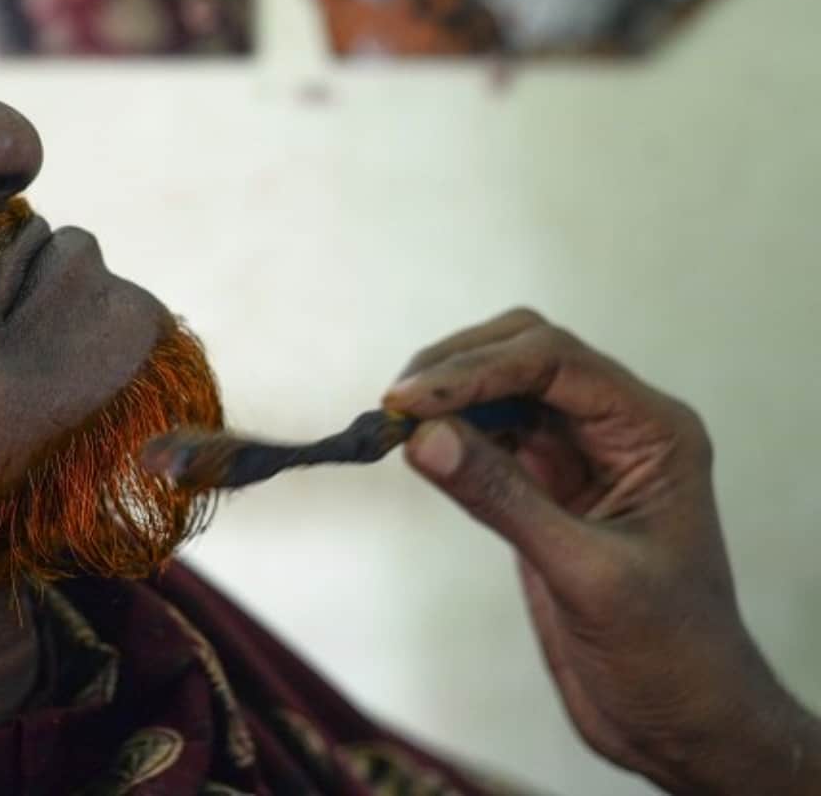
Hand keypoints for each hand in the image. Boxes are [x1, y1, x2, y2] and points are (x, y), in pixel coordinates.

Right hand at [384, 308, 820, 794]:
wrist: (679, 718)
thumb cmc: (666, 651)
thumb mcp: (585, 574)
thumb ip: (503, 498)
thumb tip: (423, 437)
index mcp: (652, 431)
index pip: (556, 361)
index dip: (477, 369)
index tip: (410, 399)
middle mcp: (618, 428)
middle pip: (527, 355)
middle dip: (458, 367)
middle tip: (395, 403)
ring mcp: (579, 456)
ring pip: (503, 391)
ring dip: (448, 398)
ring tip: (394, 423)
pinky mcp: (545, 488)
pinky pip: (490, 438)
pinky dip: (449, 436)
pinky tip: (420, 448)